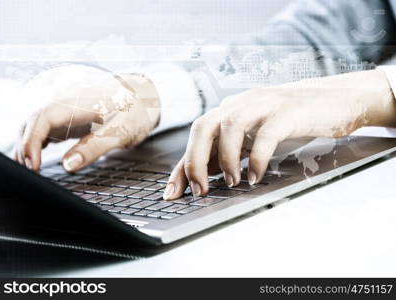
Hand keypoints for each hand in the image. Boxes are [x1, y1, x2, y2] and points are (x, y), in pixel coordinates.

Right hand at [15, 65, 159, 171]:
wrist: (143, 96)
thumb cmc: (135, 109)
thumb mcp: (122, 130)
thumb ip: (96, 146)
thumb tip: (69, 164)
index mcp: (78, 102)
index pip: (43, 118)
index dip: (31, 141)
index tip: (32, 164)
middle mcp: (68, 104)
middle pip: (33, 121)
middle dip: (24, 146)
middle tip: (29, 171)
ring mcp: (67, 111)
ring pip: (36, 125)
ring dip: (27, 144)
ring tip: (29, 168)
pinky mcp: (70, 119)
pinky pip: (46, 128)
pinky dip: (36, 143)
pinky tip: (36, 156)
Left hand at [163, 69, 395, 199]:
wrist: (336, 98)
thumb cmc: (292, 119)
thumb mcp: (256, 132)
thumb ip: (232, 147)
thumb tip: (207, 173)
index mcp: (232, 109)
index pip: (197, 136)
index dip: (182, 165)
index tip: (172, 192)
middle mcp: (243, 103)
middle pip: (204, 126)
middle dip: (195, 160)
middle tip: (200, 190)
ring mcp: (265, 104)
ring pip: (230, 126)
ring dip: (226, 159)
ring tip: (231, 183)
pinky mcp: (288, 112)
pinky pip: (266, 134)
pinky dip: (258, 158)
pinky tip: (256, 176)